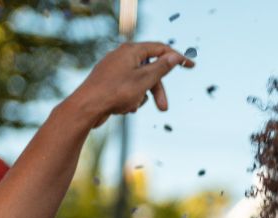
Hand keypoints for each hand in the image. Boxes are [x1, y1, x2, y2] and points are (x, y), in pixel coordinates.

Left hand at [63, 42, 194, 128]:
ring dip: (143, 96)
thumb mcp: (144, 80)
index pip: (161, 49)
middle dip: (158, 89)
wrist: (86, 107)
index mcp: (131, 51)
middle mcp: (122, 56)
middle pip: (150, 69)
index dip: (177, 57)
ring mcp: (115, 68)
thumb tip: (174, 56)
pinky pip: (129, 88)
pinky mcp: (109, 81)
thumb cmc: (115, 92)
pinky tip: (124, 108)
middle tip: (164, 108)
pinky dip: (132, 98)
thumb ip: (162, 67)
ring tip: (134, 107)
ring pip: (140, 81)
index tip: (191, 65)